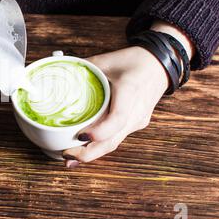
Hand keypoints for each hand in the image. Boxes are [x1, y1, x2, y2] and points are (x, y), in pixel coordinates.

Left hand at [62, 46, 170, 166]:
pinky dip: (100, 145)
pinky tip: (85, 149)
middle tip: (66, 156)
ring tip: (70, 159)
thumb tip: (57, 75)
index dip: (98, 132)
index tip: (80, 135)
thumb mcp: (106, 60)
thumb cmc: (134, 60)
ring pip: (114, 143)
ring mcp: (137, 121)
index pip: (117, 119)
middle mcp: (135, 112)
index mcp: (130, 92)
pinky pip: (117, 138)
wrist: (160, 66)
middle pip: (112, 141)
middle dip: (88, 153)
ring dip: (92, 154)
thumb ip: (82, 68)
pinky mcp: (135, 124)